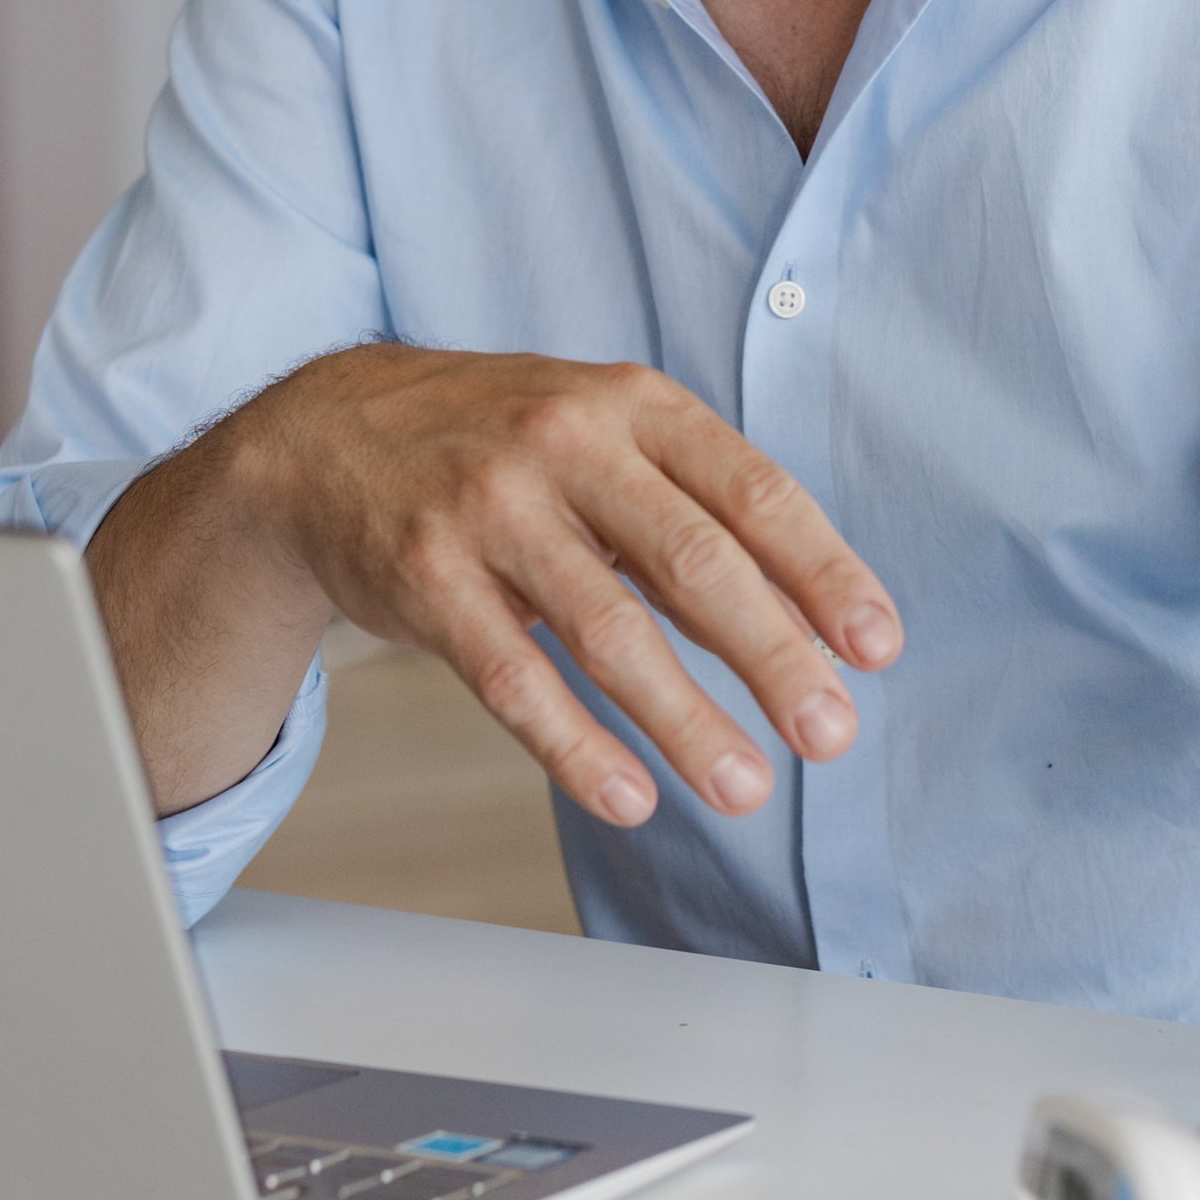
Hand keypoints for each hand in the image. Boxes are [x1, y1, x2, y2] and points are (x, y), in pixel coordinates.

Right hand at [107, 345, 901, 829]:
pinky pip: (512, 679)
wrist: (323, 435)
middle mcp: (566, 443)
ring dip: (686, 720)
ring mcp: (490, 509)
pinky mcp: (425, 577)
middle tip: (830, 734)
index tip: (876, 647)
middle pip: (693, 563)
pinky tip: (631, 795)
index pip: (753, 491)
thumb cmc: (499, 444)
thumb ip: (696, 506)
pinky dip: (576, 746)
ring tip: (747, 788)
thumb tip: (812, 616)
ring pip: (607, 631)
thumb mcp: (603, 431)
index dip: (824, 571)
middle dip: (773, 657)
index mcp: (633, 404)